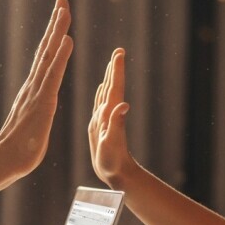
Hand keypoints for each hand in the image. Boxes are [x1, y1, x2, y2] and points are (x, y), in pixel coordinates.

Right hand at [0, 0, 73, 176]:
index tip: (59, 16)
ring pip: (49, 56)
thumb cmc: (18, 149)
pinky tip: (68, 40)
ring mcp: (37, 92)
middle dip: (55, 23)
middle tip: (62, 0)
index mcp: (34, 90)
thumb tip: (34, 111)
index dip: (53, 36)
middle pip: (46, 48)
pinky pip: (53, 75)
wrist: (4, 162)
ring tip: (65, 10)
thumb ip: (34, 114)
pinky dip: (61, 56)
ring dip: (58, 31)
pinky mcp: (43, 103)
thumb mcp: (32, 125)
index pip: (46, 58)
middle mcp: (33, 85)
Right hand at [88, 48, 137, 188]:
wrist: (115, 174)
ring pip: (107, 93)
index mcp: (111, 114)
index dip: (117, 70)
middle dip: (115, 68)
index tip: (119, 53)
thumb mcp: (112, 143)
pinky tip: (101, 89)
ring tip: (112, 64)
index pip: (114, 87)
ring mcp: (105, 119)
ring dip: (109, 78)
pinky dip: (101, 93)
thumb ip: (117, 123)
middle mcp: (109, 113)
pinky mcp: (101, 126)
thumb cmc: (113, 162)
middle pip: (112, 86)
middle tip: (119, 51)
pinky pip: (100, 104)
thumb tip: (124, 105)